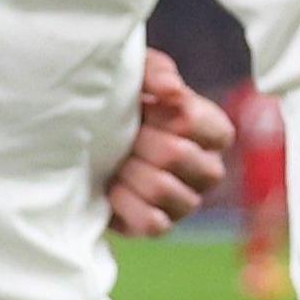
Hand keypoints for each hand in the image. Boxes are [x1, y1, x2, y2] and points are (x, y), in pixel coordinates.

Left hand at [105, 48, 234, 237]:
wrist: (86, 139)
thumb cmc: (124, 100)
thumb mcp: (138, 74)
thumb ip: (157, 73)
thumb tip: (172, 90)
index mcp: (213, 130)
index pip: (205, 125)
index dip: (166, 116)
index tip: (144, 106)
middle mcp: (208, 169)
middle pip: (177, 155)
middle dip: (140, 141)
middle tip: (122, 134)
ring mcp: (187, 201)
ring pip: (163, 189)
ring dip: (129, 171)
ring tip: (116, 160)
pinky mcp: (161, 226)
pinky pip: (153, 223)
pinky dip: (126, 203)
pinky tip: (111, 187)